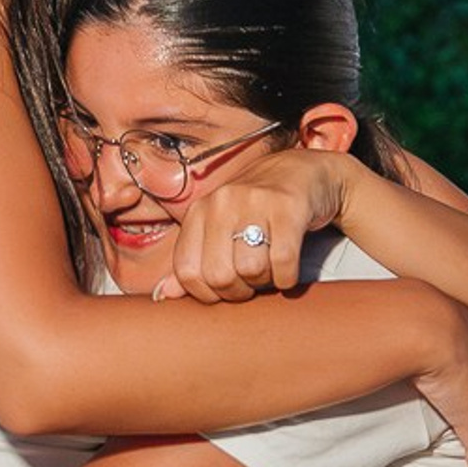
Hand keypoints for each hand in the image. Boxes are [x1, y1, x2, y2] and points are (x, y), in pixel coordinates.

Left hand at [156, 151, 351, 300]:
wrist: (304, 172)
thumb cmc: (257, 208)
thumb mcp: (219, 228)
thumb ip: (193, 260)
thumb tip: (163, 294)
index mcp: (200, 210)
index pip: (186, 271)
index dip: (206, 293)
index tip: (225, 289)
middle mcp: (222, 202)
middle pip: (219, 275)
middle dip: (239, 291)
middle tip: (252, 282)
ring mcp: (255, 202)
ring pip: (251, 269)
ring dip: (265, 281)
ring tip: (270, 268)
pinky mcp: (288, 207)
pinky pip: (283, 261)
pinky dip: (287, 277)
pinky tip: (287, 268)